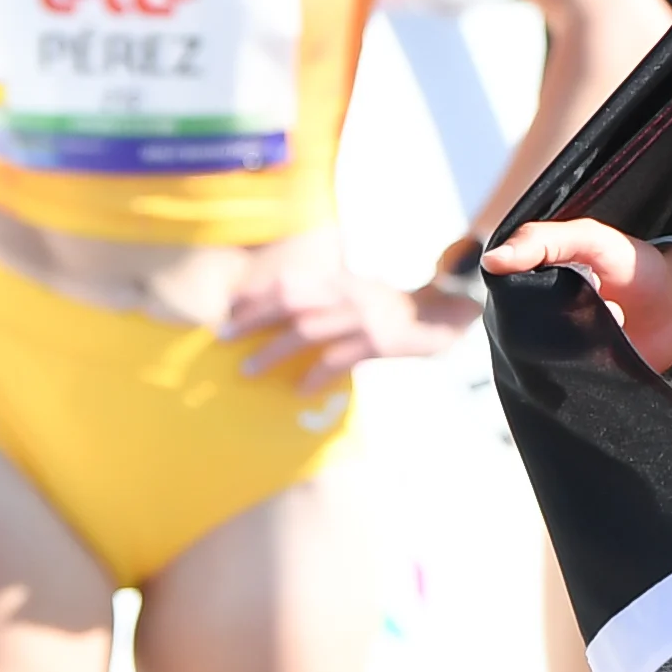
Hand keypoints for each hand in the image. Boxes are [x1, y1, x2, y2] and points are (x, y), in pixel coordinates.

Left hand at [223, 264, 476, 388]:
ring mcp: (364, 317)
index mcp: (341, 280)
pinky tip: (300, 391)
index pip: (289, 282)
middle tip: (223, 338)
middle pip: (289, 302)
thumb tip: (289, 310)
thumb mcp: (361, 290)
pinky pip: (339, 360)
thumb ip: (329, 296)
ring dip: (273, 351)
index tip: (229, 311)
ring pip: (307, 331)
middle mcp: (348, 293)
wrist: (448, 311)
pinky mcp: (379, 341)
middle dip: (252, 320)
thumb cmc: (398, 307)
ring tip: (248, 370)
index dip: (257, 296)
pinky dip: (316, 376)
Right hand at [485, 220, 671, 378]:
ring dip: (578, 342)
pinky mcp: (579, 380)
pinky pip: (564, 387)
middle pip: (519, 332)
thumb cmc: (634, 265)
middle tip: (599, 297)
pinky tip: (610, 348)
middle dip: (558, 318)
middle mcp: (539, 321)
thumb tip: (491, 261)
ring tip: (615, 318)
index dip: (522, 294)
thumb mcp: (591, 239)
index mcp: (532, 286)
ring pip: (541, 360)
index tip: (569, 283)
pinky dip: (583, 371)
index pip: (502, 298)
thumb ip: (545, 240)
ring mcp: (559, 352)